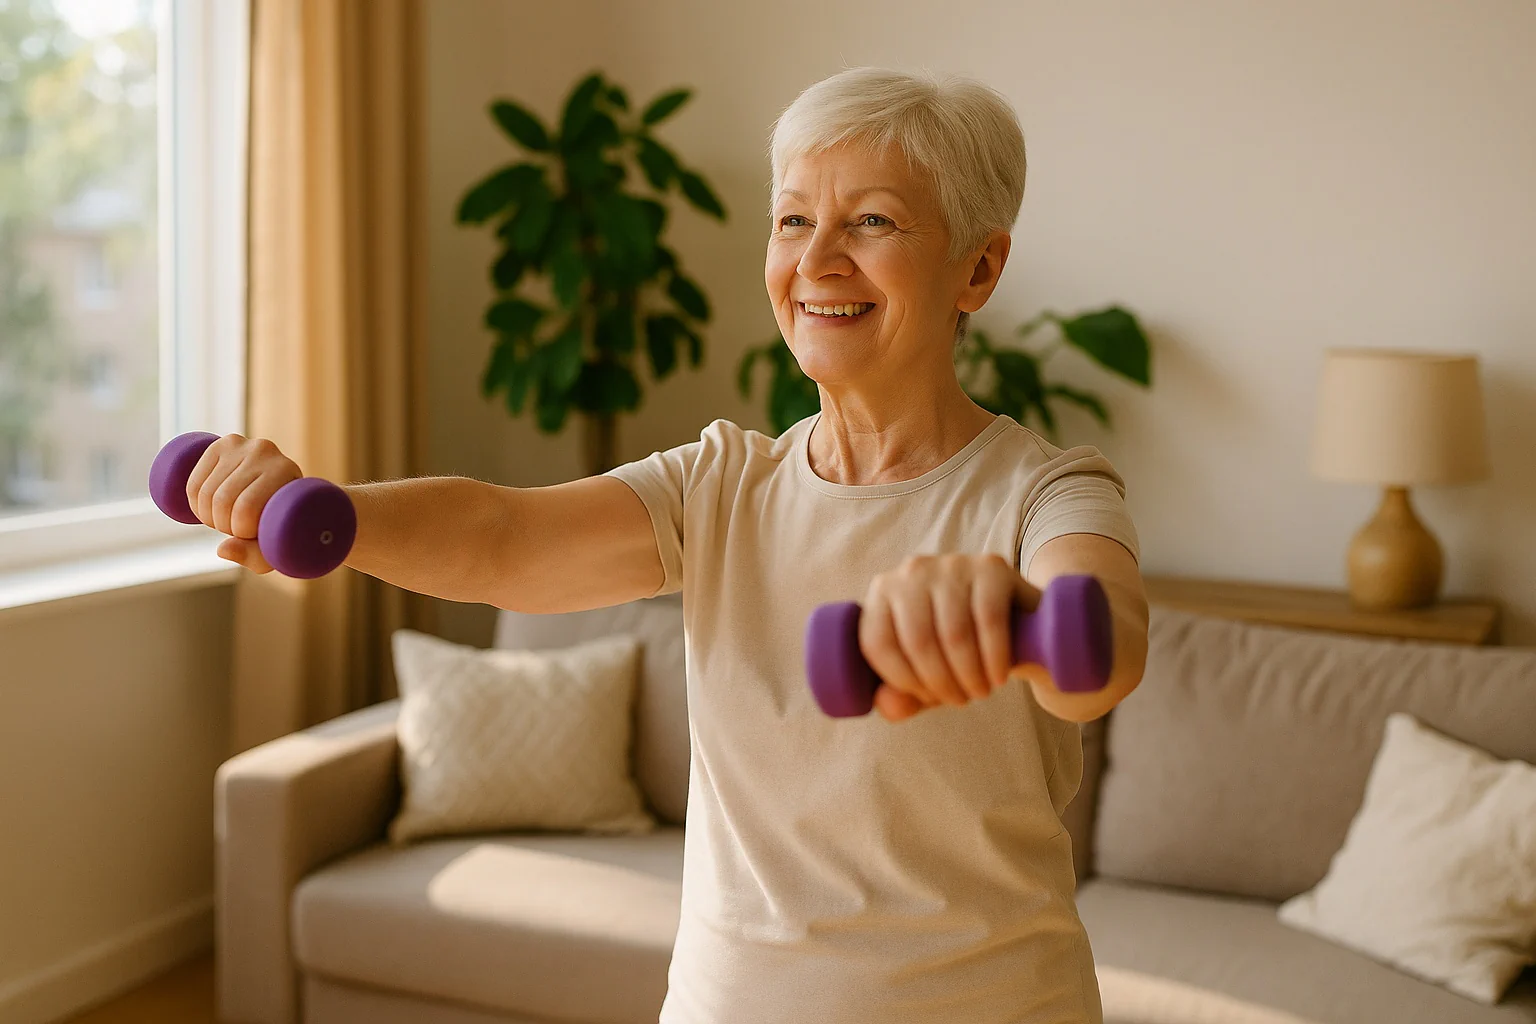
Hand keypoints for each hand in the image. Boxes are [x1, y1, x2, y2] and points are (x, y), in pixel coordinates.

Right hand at [184, 433, 302, 573]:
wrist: (287, 498)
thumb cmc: (285, 528)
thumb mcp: (277, 549)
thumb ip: (256, 556)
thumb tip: (223, 549)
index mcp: (286, 472)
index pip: (246, 508)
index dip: (241, 530)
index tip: (253, 534)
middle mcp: (264, 450)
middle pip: (222, 501)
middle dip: (224, 526)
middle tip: (238, 529)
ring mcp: (240, 444)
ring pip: (205, 494)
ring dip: (209, 518)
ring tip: (228, 519)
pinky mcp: (219, 446)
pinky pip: (193, 484)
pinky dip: (195, 506)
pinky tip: (211, 510)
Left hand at [857, 553, 1038, 722]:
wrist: (1014, 624)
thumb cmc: (955, 652)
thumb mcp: (925, 678)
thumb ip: (899, 698)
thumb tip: (887, 704)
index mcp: (883, 592)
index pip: (878, 643)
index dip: (903, 682)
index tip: (927, 699)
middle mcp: (913, 570)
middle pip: (917, 640)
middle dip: (940, 684)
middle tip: (960, 701)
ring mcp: (952, 564)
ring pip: (954, 633)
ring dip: (969, 676)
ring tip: (979, 692)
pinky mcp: (991, 567)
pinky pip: (989, 619)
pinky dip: (994, 658)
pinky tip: (998, 676)